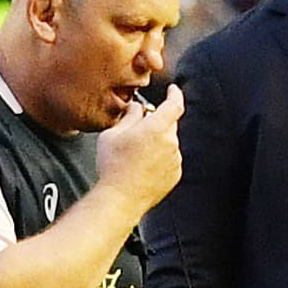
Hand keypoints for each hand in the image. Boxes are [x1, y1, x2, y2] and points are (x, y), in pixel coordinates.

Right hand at [94, 85, 186, 207]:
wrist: (121, 198)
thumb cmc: (114, 165)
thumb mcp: (113, 134)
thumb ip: (129, 116)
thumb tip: (136, 108)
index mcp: (157, 128)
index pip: (175, 104)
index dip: (175, 94)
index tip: (173, 90)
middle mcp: (171, 143)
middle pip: (169, 124)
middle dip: (157, 121)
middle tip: (138, 127)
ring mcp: (175, 160)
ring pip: (169, 142)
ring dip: (157, 142)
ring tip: (135, 153)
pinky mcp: (175, 175)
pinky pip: (169, 159)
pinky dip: (159, 158)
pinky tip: (141, 165)